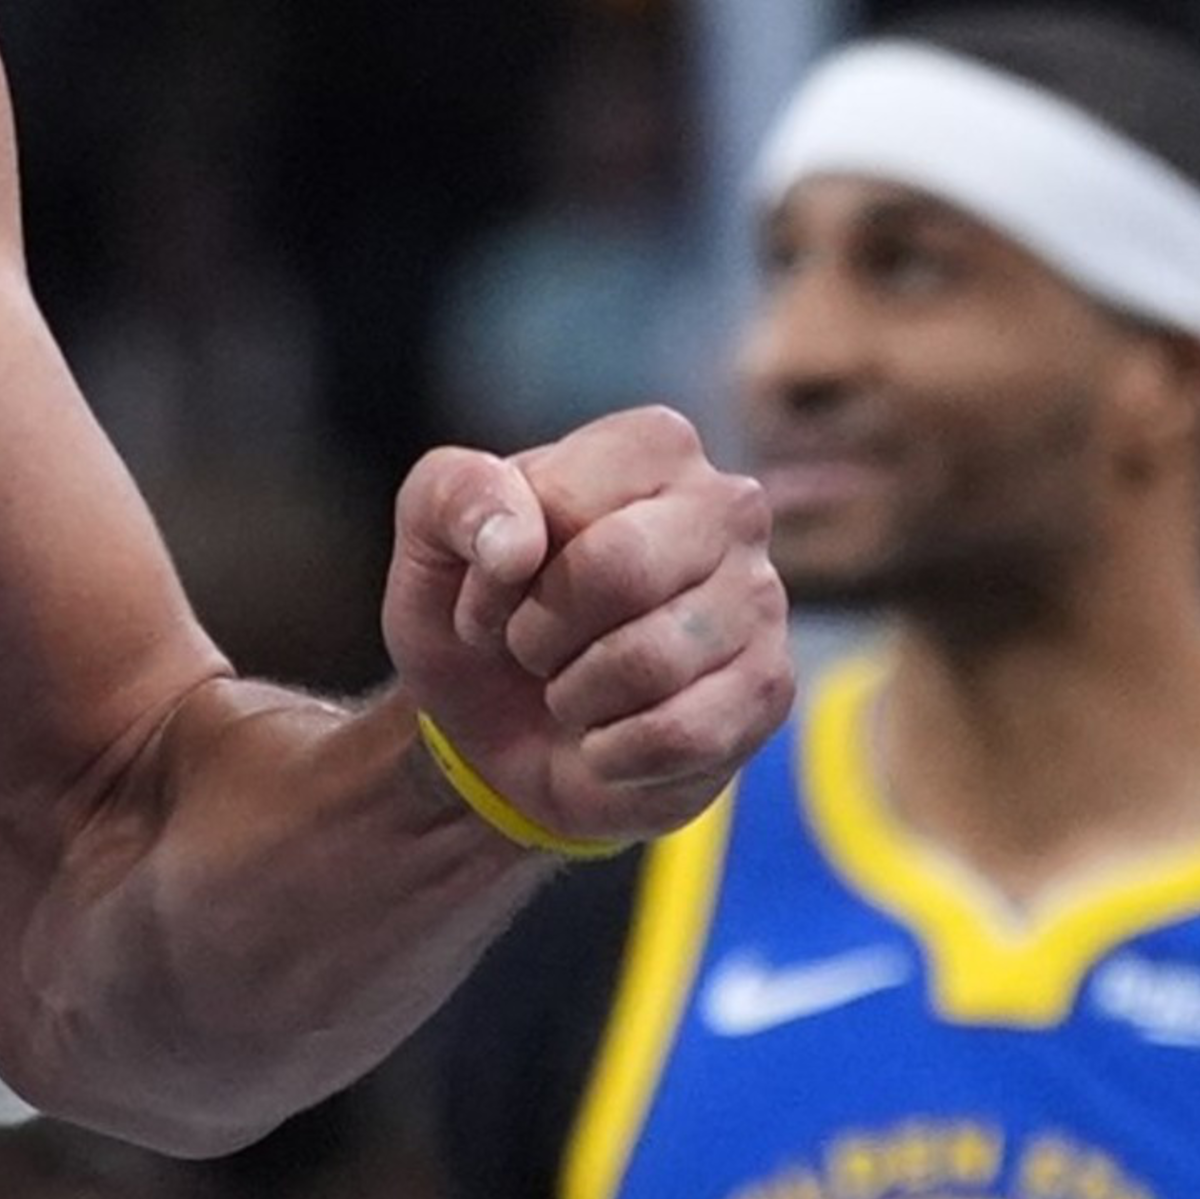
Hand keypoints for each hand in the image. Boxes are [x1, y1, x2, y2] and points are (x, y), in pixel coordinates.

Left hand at [378, 407, 791, 849]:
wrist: (502, 731)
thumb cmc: (480, 614)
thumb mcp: (429, 541)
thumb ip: (452, 498)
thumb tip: (515, 542)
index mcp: (650, 445)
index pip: (564, 503)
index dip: (500, 571)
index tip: (488, 595)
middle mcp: (726, 507)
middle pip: (621, 569)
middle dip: (541, 632)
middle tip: (528, 648)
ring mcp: (761, 599)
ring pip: (652, 661)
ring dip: (576, 696)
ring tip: (570, 688)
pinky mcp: (769, 689)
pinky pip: (683, 734)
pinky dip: (614, 753)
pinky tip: (606, 739)